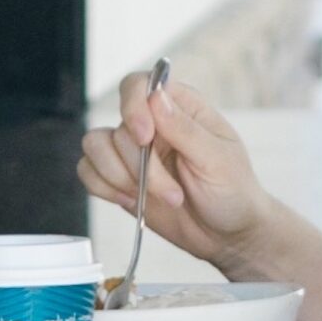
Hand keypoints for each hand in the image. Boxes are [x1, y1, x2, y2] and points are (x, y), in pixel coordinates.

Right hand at [74, 74, 265, 273]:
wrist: (226, 235)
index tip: (145, 138)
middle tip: (173, 194)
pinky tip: (131, 200)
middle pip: (119, 129)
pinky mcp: (120, 177)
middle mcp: (153, 124)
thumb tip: (156, 97)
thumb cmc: (232, 192)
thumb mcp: (218, 160)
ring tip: (152, 198)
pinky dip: (103, 187)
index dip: (133, 107)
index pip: (139, 85)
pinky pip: (88, 170)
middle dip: (141, 167)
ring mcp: (133, 151)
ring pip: (96, 146)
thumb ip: (185, 129)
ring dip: (119, 177)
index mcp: (182, 108)